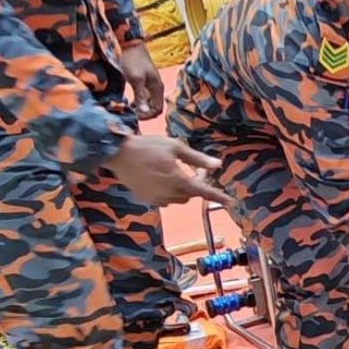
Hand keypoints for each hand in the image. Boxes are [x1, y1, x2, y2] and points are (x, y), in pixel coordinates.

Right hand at [104, 136, 234, 206]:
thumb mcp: (175, 147)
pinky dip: (170, 191)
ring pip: (178, 198)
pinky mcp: (146, 198)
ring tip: (177, 171)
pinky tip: (163, 178)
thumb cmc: (148, 146)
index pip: (204, 192)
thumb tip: (217, 165)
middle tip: (196, 168)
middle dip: (197, 183)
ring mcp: (156, 198)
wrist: (117, 153)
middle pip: (191, 193)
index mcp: (178, 181)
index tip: (231, 202)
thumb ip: (197, 158)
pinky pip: (165, 199)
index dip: (218, 196)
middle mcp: (168, 194)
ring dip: (183, 188)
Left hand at [120, 45, 166, 119]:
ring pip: (147, 103)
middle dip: (143, 113)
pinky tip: (126, 101)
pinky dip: (135, 102)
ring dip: (139, 108)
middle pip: (153, 108)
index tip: (133, 115)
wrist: (128, 43)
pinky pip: (142, 97)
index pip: (157, 110)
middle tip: (129, 113)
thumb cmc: (132, 59)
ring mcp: (149, 84)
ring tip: (126, 108)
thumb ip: (140, 96)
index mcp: (157, 88)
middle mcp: (155, 88)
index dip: (147, 115)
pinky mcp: (142, 81)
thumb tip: (144, 112)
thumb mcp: (136, 79)